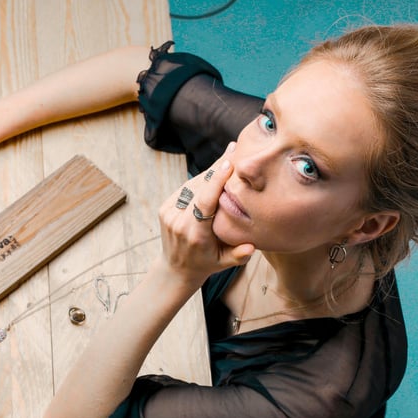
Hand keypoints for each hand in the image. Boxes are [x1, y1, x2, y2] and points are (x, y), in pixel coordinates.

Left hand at [157, 143, 254, 285]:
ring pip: (192, 185)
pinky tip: (214, 171)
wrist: (175, 269)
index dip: (215, 181)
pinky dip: (200, 180)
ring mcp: (169, 214)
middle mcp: (179, 222)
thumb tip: (253, 246)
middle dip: (217, 168)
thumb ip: (238, 255)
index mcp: (195, 234)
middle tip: (235, 148)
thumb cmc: (206, 264)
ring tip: (228, 156)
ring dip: (210, 172)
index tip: (228, 163)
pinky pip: (185, 189)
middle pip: (199, 188)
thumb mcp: (224, 263)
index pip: (205, 202)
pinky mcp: (165, 208)